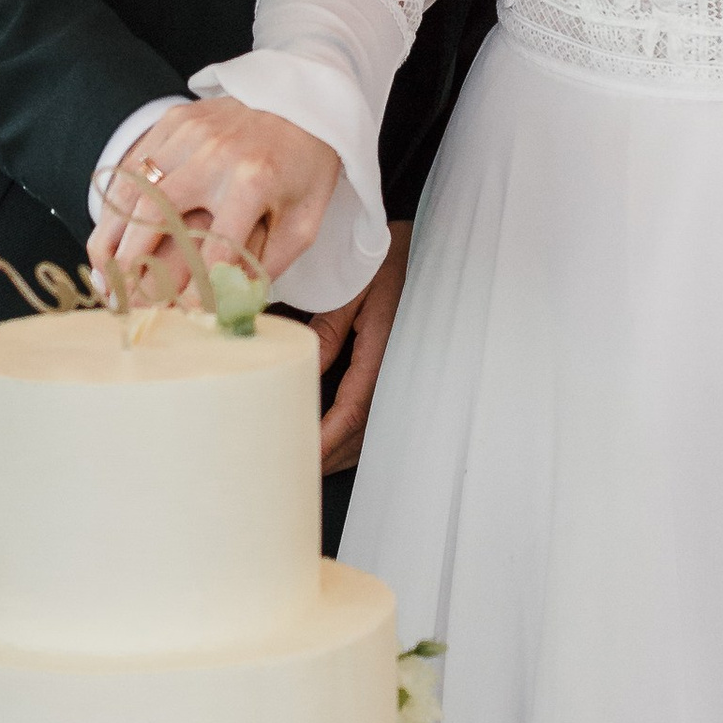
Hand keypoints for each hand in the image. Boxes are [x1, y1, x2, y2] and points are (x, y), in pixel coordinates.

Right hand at [88, 99, 340, 286]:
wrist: (304, 97)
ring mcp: (189, 132)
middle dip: (130, 263)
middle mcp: (215, 154)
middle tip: (120, 298)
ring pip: (131, 188)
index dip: (196, 289)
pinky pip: (133, 162)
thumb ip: (269, 264)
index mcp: (253, 182)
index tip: (183, 314)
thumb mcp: (303, 220)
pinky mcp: (175, 119)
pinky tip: (110, 230)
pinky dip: (116, 199)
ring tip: (101, 270)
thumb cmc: (305, 167)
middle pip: (155, 216)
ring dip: (110, 233)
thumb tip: (230, 305)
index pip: (215, 249)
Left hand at [311, 220, 408, 475]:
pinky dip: (357, 436)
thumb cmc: (387, 263)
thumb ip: (327, 330)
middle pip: (364, 434)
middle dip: (330, 457)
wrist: (430, 251)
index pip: (352, 412)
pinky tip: (336, 441)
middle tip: (292, 470)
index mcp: (383, 354)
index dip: (325, 440)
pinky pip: (380, 417)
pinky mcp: (404, 374)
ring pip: (374, 432)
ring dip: (343, 452)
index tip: (299, 456)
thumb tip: (300, 367)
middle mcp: (398, 374)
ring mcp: (405, 378)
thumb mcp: (350, 290)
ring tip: (309, 463)